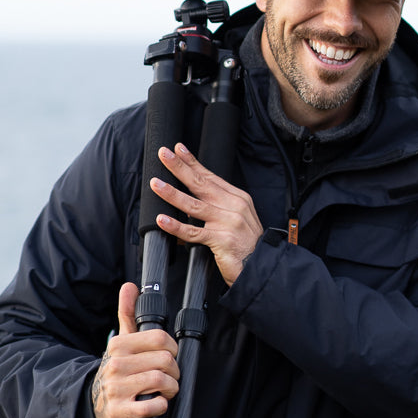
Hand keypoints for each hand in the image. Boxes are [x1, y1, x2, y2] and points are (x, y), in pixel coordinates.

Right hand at [91, 282, 179, 417]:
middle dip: (174, 371)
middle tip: (169, 376)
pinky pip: (153, 406)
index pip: (160, 338)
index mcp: (118, 345)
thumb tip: (129, 287)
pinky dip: (161, 405)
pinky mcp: (121, 411)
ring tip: (164, 390)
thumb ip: (128, 314)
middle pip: (165, 360)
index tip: (169, 356)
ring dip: (171, 388)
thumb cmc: (118, 372)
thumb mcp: (121, 343)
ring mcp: (117, 388)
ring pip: (161, 381)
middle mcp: (116, 364)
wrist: (97, 406)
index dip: (172, 349)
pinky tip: (156, 403)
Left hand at [150, 143, 263, 285]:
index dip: (193, 162)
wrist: (261, 267)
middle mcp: (234, 207)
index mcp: (238, 198)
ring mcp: (228, 223)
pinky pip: (194, 232)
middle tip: (164, 155)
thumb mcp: (237, 219)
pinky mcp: (222, 240)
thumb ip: (217, 209)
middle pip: (202, 184)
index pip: (211, 176)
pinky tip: (163, 220)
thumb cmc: (247, 246)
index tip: (178, 149)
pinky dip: (177, 226)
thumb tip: (189, 205)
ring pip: (194, 205)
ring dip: (173, 194)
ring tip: (156, 184)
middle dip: (180, 168)